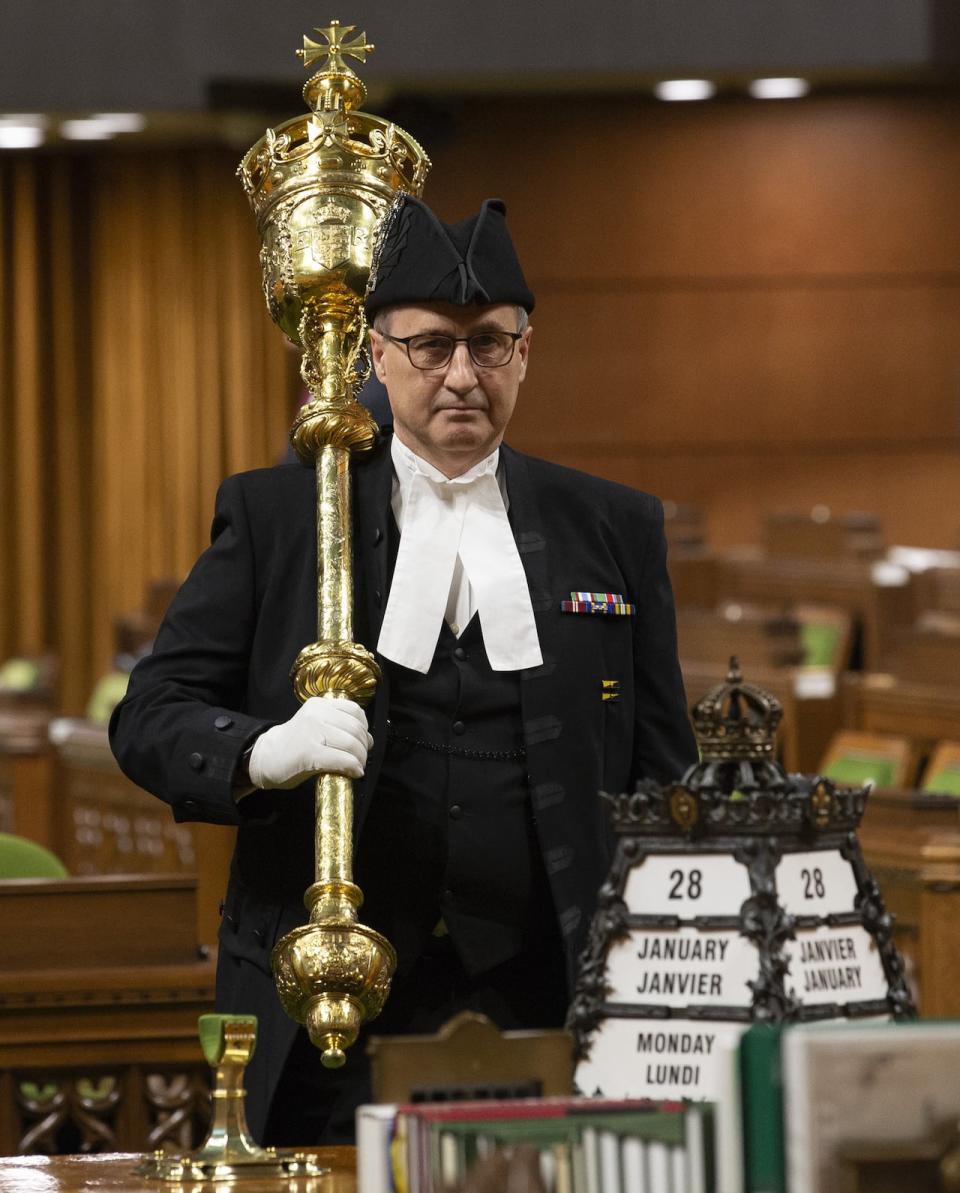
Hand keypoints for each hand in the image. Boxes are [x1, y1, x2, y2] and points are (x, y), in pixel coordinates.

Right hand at [247, 697, 372, 789]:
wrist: (266, 758)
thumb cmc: (294, 744)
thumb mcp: (315, 725)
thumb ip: (338, 727)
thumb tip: (368, 740)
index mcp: (319, 705)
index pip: (354, 711)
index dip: (364, 728)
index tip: (362, 741)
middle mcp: (316, 714)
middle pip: (355, 729)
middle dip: (364, 747)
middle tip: (361, 759)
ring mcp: (311, 732)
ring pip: (351, 744)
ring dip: (360, 759)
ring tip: (357, 767)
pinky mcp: (308, 752)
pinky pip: (341, 759)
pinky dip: (352, 767)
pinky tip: (354, 773)